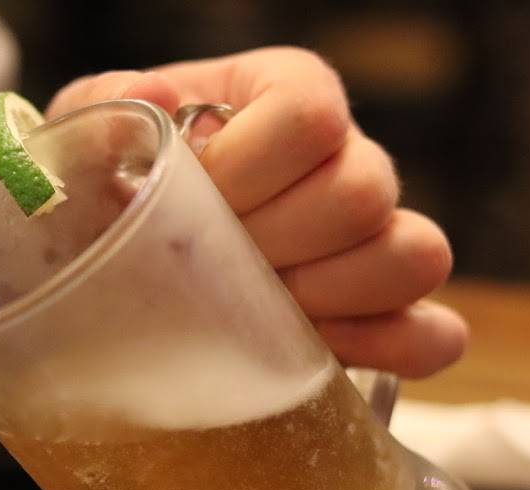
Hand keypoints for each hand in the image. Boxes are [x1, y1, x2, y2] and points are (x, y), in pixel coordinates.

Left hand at [47, 47, 466, 377]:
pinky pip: (433, 334)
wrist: (128, 239)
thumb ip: (107, 112)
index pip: (311, 118)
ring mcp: (376, 236)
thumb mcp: (96, 135)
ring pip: (414, 256)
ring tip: (257, 313)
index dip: (249, 172)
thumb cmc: (118, 178)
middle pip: (363, 191)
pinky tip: (318, 354)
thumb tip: (151, 96)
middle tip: (212, 272)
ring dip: (328, 298)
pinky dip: (388, 349)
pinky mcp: (385, 310)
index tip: (194, 207)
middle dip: (275, 246)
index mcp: (287, 95)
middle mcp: (347, 156)